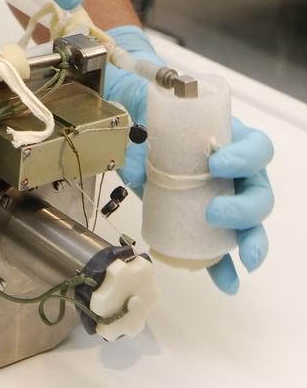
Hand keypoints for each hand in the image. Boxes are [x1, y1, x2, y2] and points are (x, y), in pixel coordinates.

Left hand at [104, 25, 273, 292]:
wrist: (128, 124)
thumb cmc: (144, 109)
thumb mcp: (140, 104)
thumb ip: (133, 123)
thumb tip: (133, 160)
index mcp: (225, 133)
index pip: (255, 145)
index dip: (245, 156)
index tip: (214, 162)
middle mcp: (231, 167)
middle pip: (259, 190)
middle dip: (246, 207)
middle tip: (213, 212)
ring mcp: (219, 195)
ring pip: (250, 222)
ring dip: (250, 240)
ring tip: (243, 258)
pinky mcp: (201, 221)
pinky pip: (221, 248)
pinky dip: (225, 267)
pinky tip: (226, 283)